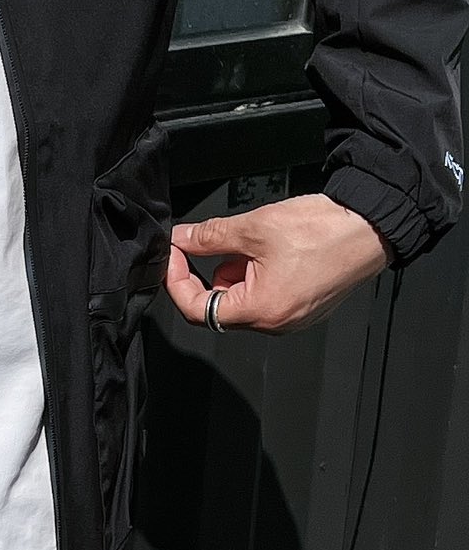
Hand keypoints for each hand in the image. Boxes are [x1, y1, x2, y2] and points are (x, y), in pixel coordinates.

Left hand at [165, 193, 391, 333]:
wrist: (374, 226)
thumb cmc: (326, 230)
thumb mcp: (256, 227)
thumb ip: (210, 237)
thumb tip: (182, 240)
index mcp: (262, 311)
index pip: (197, 310)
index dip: (177, 281)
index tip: (174, 256)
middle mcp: (277, 323)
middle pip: (220, 306)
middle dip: (210, 272)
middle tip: (214, 240)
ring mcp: (293, 318)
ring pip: (244, 299)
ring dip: (236, 271)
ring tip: (256, 241)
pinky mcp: (305, 307)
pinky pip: (267, 297)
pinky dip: (257, 275)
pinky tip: (273, 250)